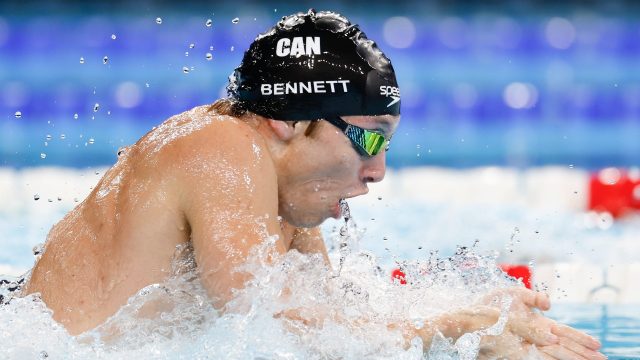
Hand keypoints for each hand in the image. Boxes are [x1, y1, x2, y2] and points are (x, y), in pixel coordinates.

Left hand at [478, 287, 604, 358]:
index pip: (564, 333)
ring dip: (572, 358)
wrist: (467, 316)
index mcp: (537, 324)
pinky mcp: (516, 352)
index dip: (580, 339)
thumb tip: (550, 304)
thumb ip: (533, 297)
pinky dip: (552, 359)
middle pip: (564, 346)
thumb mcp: (513, 295)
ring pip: (555, 354)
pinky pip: (538, 358)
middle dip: (583, 354)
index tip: (597, 345)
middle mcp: (535, 336)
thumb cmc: (489, 305)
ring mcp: (527, 345)